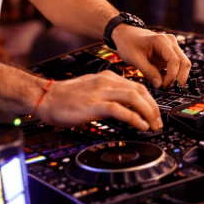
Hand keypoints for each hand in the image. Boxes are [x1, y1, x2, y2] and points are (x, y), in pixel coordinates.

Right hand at [37, 71, 161, 130]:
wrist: (45, 97)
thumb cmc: (65, 97)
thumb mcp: (91, 90)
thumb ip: (107, 94)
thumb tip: (124, 107)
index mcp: (107, 77)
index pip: (137, 85)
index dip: (150, 100)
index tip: (155, 113)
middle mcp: (106, 82)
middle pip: (140, 90)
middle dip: (153, 107)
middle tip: (158, 122)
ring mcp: (100, 92)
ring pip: (133, 97)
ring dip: (148, 112)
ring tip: (153, 125)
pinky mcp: (93, 105)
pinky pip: (120, 110)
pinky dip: (134, 118)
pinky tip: (140, 126)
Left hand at [112, 25, 190, 88]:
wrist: (126, 34)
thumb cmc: (128, 44)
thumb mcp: (134, 59)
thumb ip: (148, 72)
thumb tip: (159, 85)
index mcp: (161, 40)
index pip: (174, 61)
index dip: (171, 76)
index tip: (163, 86)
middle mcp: (170, 41)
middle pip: (184, 62)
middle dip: (178, 78)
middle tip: (166, 88)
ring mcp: (172, 46)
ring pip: (184, 64)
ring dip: (178, 76)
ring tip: (165, 85)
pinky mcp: (171, 51)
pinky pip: (179, 64)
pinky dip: (175, 74)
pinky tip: (165, 80)